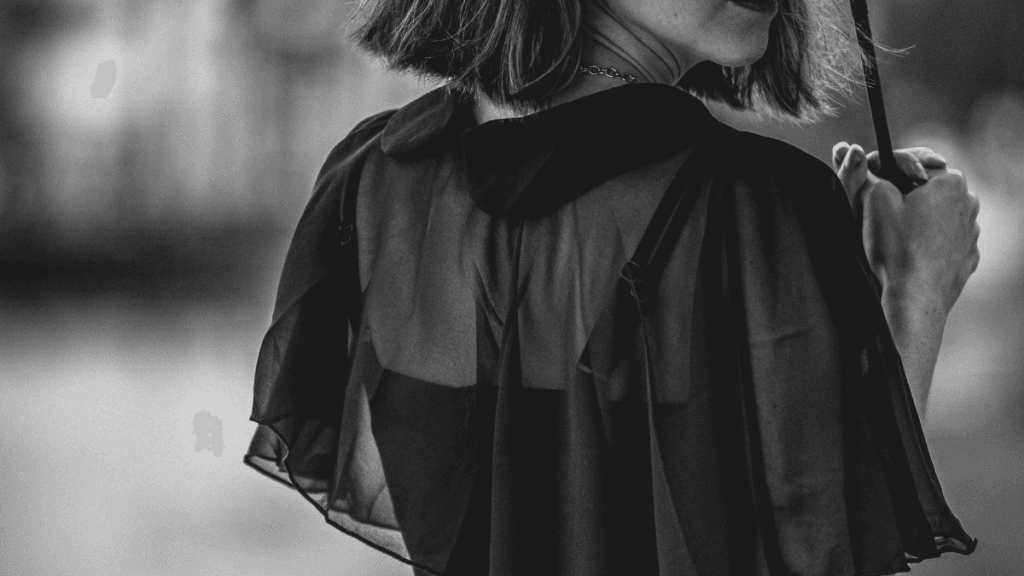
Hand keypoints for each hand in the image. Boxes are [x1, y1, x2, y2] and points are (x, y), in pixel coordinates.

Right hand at [831, 142, 980, 314]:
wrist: (915, 298)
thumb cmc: (896, 248)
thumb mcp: (872, 201)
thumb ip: (861, 173)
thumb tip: (848, 151)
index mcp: (949, 181)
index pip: (910, 162)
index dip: (883, 169)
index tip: (866, 181)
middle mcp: (969, 202)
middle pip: (924, 187)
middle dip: (901, 193)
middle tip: (876, 210)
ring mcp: (971, 232)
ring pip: (935, 213)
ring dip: (915, 217)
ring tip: (892, 235)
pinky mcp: (967, 257)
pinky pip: (943, 240)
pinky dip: (927, 241)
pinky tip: (908, 252)